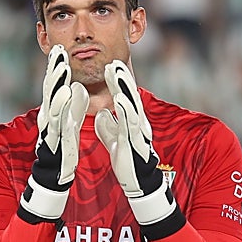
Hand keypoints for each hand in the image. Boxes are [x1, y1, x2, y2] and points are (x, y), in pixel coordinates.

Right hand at [18, 44, 87, 223]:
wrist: (51, 181)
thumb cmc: (60, 152)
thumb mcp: (67, 125)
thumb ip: (71, 106)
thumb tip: (76, 87)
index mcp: (54, 116)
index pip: (54, 89)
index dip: (56, 69)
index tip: (59, 49)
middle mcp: (49, 122)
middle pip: (51, 94)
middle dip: (54, 72)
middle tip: (58, 51)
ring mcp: (51, 134)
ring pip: (54, 108)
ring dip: (57, 89)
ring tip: (62, 71)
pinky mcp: (56, 148)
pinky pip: (61, 128)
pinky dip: (65, 114)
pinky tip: (68, 101)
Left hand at [95, 60, 184, 238]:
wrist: (139, 182)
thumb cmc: (127, 160)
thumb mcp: (115, 139)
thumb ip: (109, 126)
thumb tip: (102, 115)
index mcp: (129, 121)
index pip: (123, 96)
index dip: (117, 81)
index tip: (109, 64)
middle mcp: (136, 122)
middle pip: (129, 95)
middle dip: (122, 77)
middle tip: (115, 59)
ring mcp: (137, 131)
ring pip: (131, 104)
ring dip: (124, 86)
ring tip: (116, 71)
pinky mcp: (136, 142)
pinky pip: (130, 123)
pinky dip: (125, 109)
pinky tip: (119, 98)